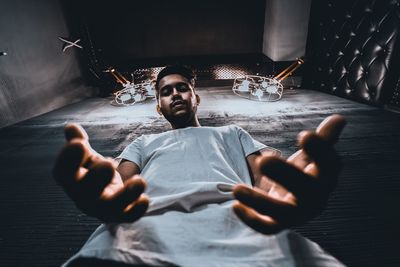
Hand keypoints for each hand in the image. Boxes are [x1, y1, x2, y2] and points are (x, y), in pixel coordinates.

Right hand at [53, 124, 148, 222]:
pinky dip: (136, 210)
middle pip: (85, 192)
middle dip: (97, 178)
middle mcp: (82, 197)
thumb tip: (71, 128)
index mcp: (70, 180)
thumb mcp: (86, 156)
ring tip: (140, 180)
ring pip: (110, 207)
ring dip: (126, 195)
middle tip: (109, 163)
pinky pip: (127, 217)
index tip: (80, 144)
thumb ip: (78, 141)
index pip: (63, 173)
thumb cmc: (92, 170)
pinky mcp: (119, 215)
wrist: (105, 192)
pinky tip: (145, 199)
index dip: (68, 159)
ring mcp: (101, 209)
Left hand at [233, 114, 345, 233]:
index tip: (304, 135)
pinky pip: (267, 227)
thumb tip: (339, 118)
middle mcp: (315, 198)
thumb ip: (322, 139)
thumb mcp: (311, 155)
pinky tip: (235, 206)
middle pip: (306, 189)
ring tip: (236, 188)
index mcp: (325, 176)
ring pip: (282, 212)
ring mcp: (297, 213)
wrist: (295, 200)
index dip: (321, 150)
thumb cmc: (304, 173)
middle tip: (265, 159)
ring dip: (259, 201)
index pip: (330, 164)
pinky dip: (251, 219)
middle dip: (286, 174)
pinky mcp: (279, 223)